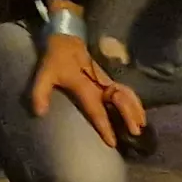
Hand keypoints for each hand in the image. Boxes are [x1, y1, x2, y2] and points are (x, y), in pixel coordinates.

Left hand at [24, 33, 148, 146]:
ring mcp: (106, 80)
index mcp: (84, 86)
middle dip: (128, 115)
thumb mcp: (43, 75)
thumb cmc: (54, 60)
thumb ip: (40, 94)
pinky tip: (140, 111)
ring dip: (135, 108)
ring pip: (126, 94)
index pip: (96, 109)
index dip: (104, 125)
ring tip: (142, 125)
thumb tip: (39, 114)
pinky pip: (125, 90)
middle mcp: (99, 84)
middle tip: (135, 132)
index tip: (112, 142)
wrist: (66, 39)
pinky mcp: (108, 78)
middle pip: (119, 100)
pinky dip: (135, 100)